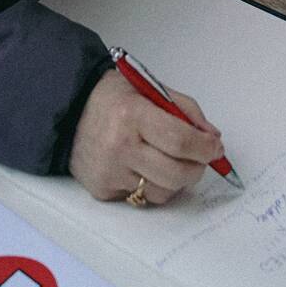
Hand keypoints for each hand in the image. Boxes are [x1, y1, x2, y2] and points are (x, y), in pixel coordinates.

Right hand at [69, 67, 223, 204]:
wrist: (69, 110)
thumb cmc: (113, 98)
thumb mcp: (150, 89)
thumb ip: (185, 110)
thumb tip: (212, 137)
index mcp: (133, 114)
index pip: (180, 140)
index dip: (204, 148)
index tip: (216, 148)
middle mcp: (119, 146)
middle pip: (175, 174)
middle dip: (197, 168)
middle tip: (200, 159)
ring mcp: (110, 172)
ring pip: (161, 192)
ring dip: (175, 180)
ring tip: (169, 160)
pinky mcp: (103, 190)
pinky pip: (140, 198)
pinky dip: (151, 186)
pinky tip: (145, 167)